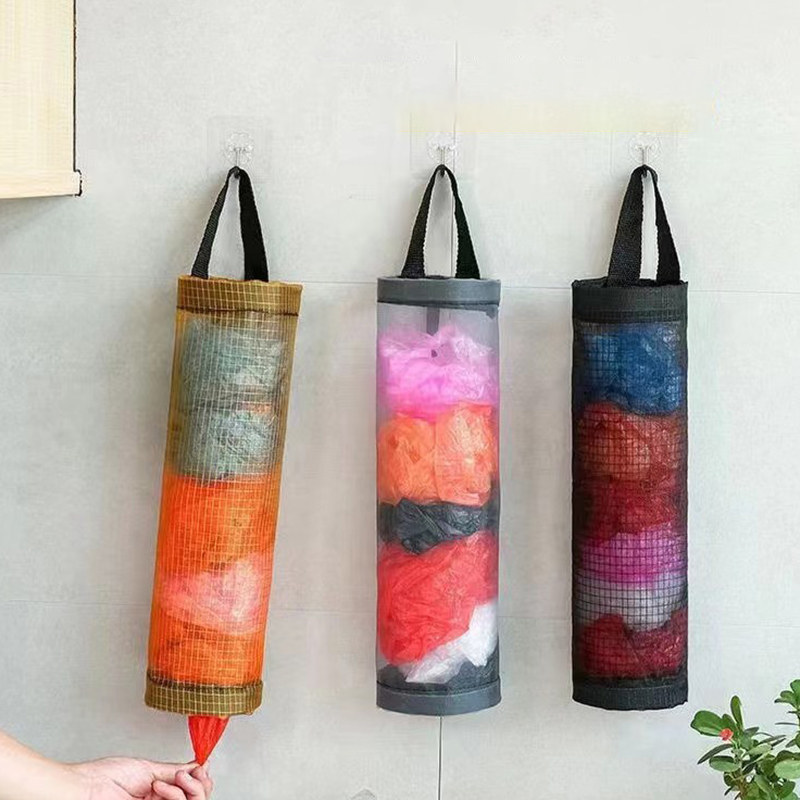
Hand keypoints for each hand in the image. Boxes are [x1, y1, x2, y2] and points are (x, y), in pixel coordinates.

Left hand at [71, 758, 212, 799]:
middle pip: (198, 799)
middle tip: (190, 773)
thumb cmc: (103, 778)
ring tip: (176, 778)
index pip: (192, 789)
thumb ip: (173, 770)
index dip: (202, 778)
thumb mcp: (148, 769)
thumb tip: (196, 765)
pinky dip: (175, 796)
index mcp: (158, 792)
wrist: (84, 788)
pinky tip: (160, 787)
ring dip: (190, 788)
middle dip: (201, 783)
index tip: (202, 765)